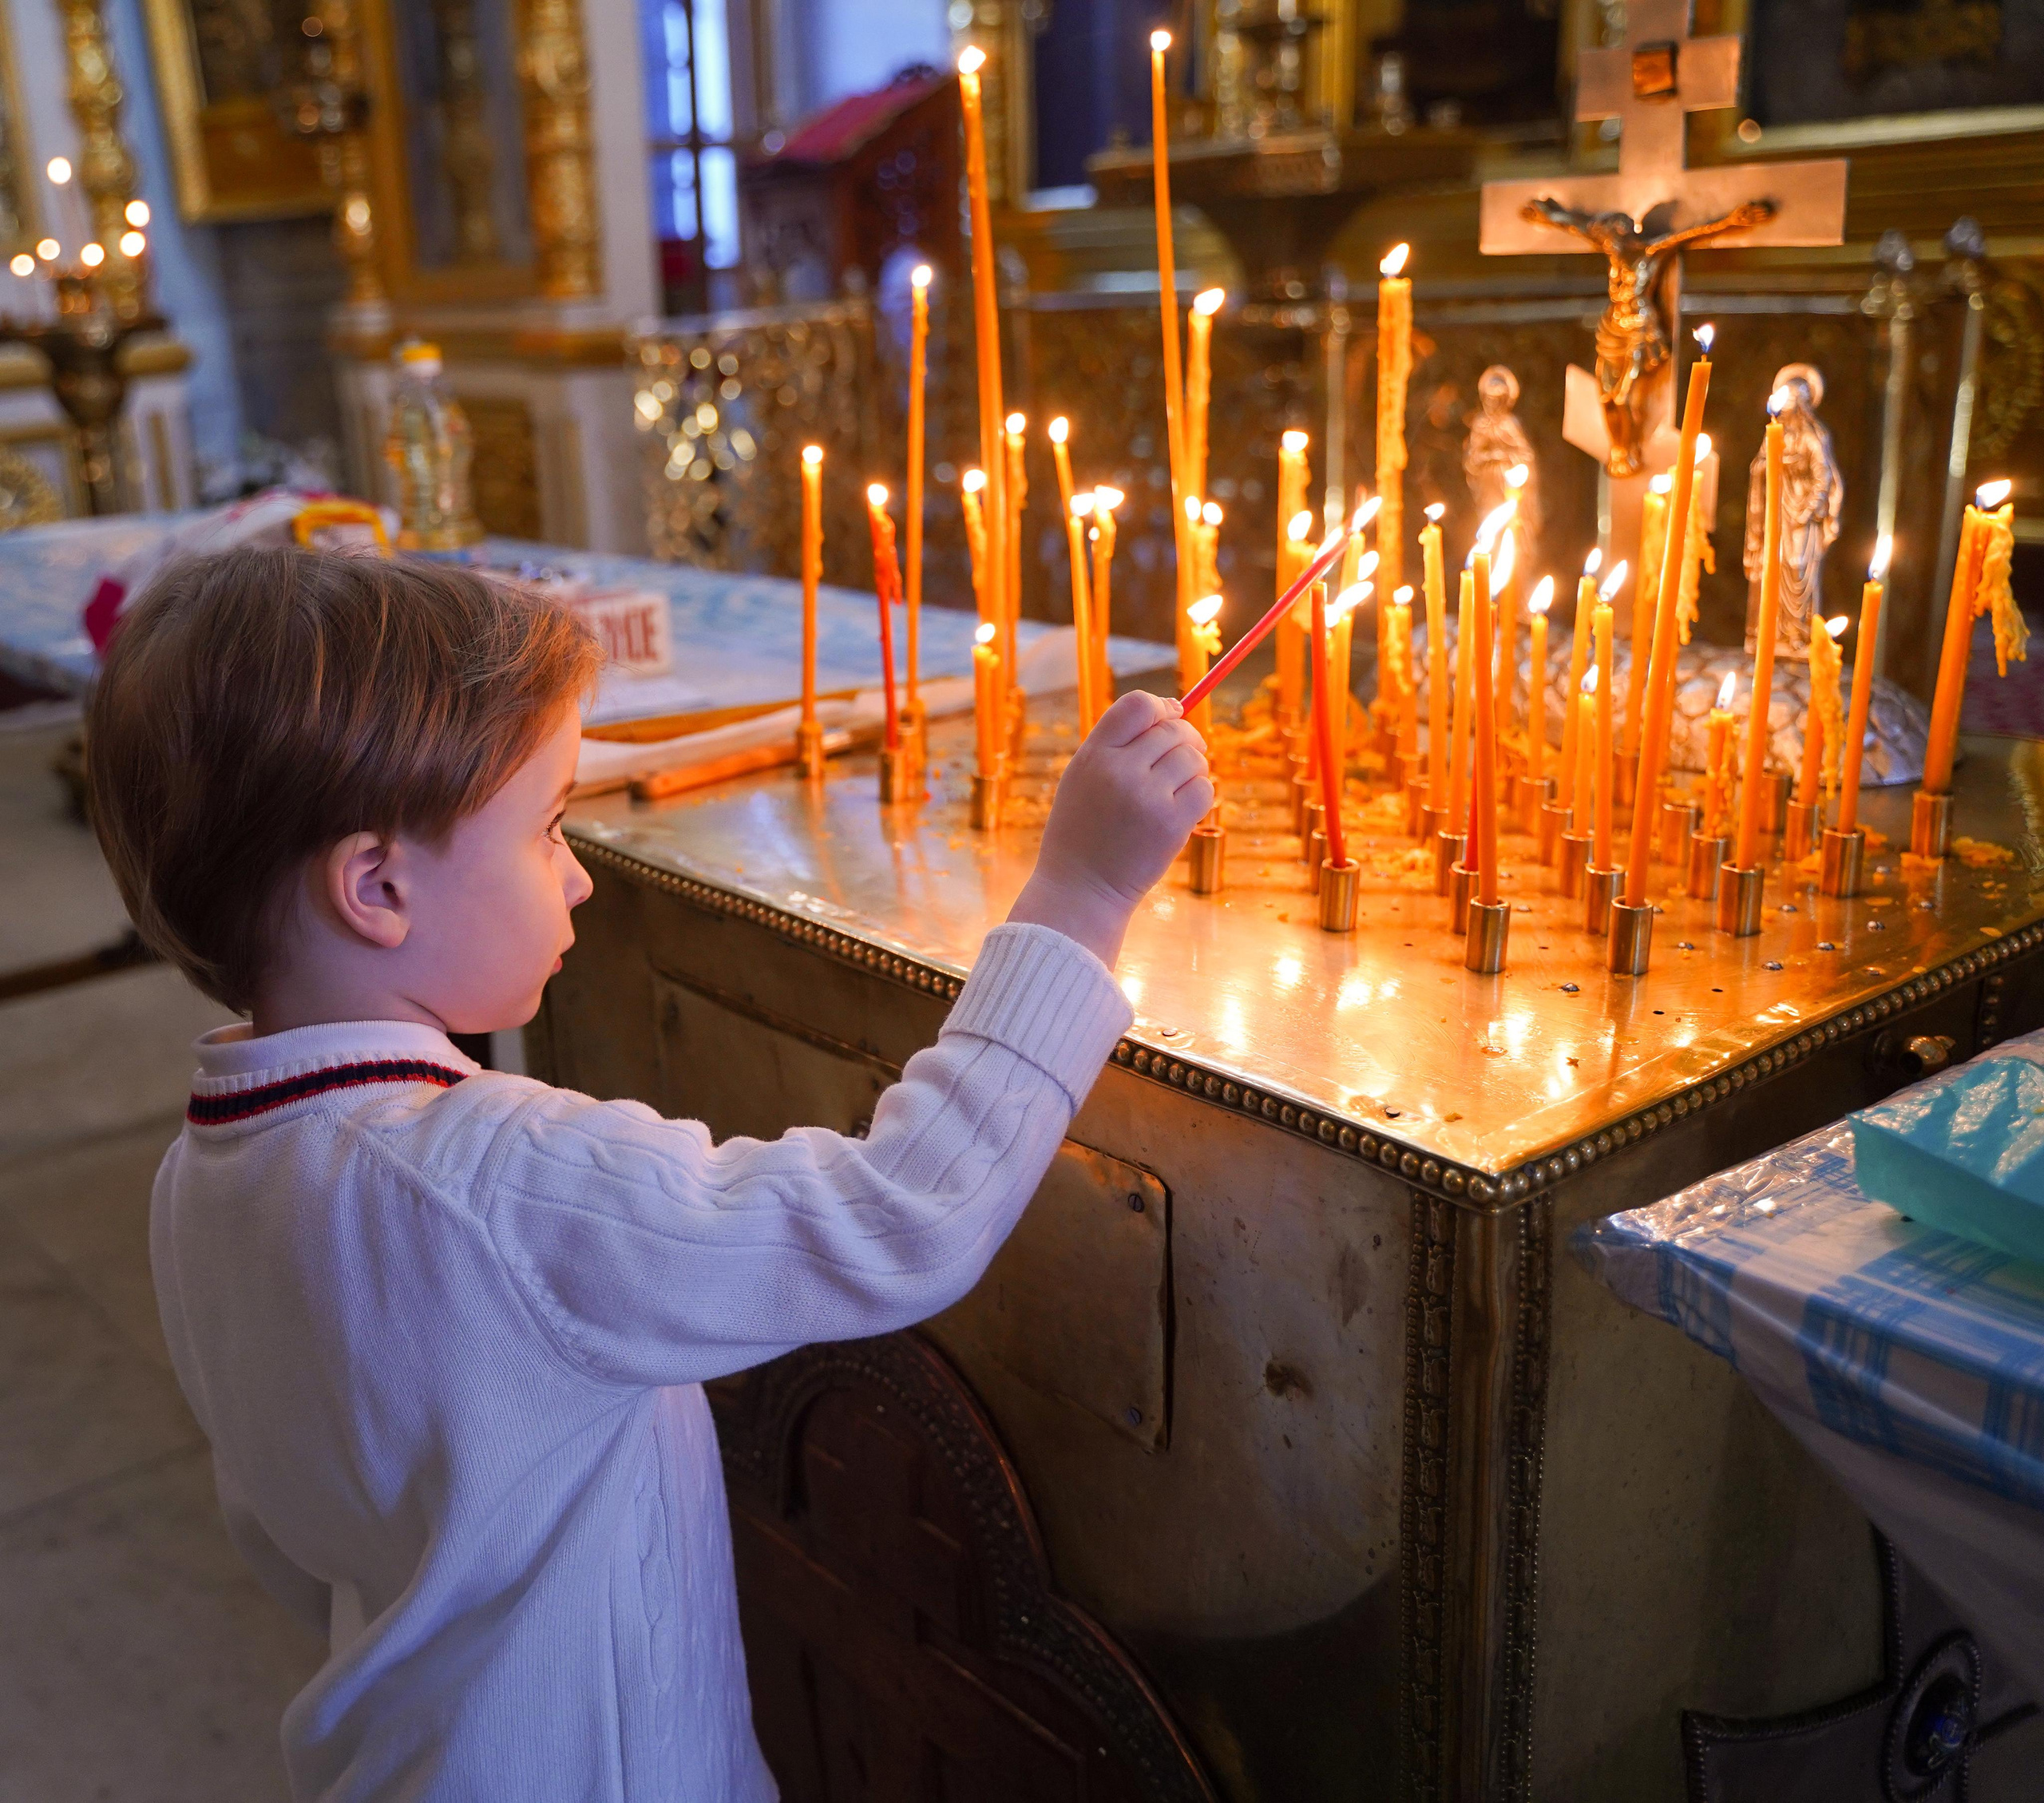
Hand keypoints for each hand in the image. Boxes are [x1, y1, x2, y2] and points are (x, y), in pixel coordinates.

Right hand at [1007, 691, 1213, 968]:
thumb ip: (1117, 745)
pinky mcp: (1171, 824)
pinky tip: (1183, 809)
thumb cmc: (1083, 832)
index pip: (1138, 706)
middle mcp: (1120, 770)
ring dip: (1193, 769)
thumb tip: (1172, 710)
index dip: (1161, 707)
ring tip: (1176, 789)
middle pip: (1173, 731)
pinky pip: (1205, 789)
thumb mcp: (1082, 777)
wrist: (1080, 889)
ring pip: (1193, 759)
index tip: (1172, 715)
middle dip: (1185, 739)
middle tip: (1182, 758)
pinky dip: (1200, 795)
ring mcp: (1147, 797)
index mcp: (1094, 754)